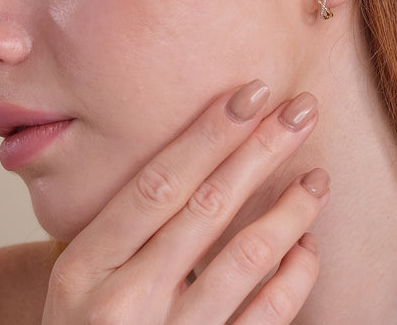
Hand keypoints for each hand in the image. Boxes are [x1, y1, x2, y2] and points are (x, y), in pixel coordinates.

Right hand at [41, 81, 328, 323]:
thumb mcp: (80, 278)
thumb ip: (124, 225)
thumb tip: (199, 148)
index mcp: (85, 267)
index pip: (159, 183)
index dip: (210, 133)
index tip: (253, 93)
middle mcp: (124, 301)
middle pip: (208, 206)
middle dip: (261, 149)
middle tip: (302, 110)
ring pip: (246, 256)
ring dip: (290, 208)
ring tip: (317, 178)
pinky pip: (268, 315)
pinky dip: (296, 275)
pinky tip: (306, 246)